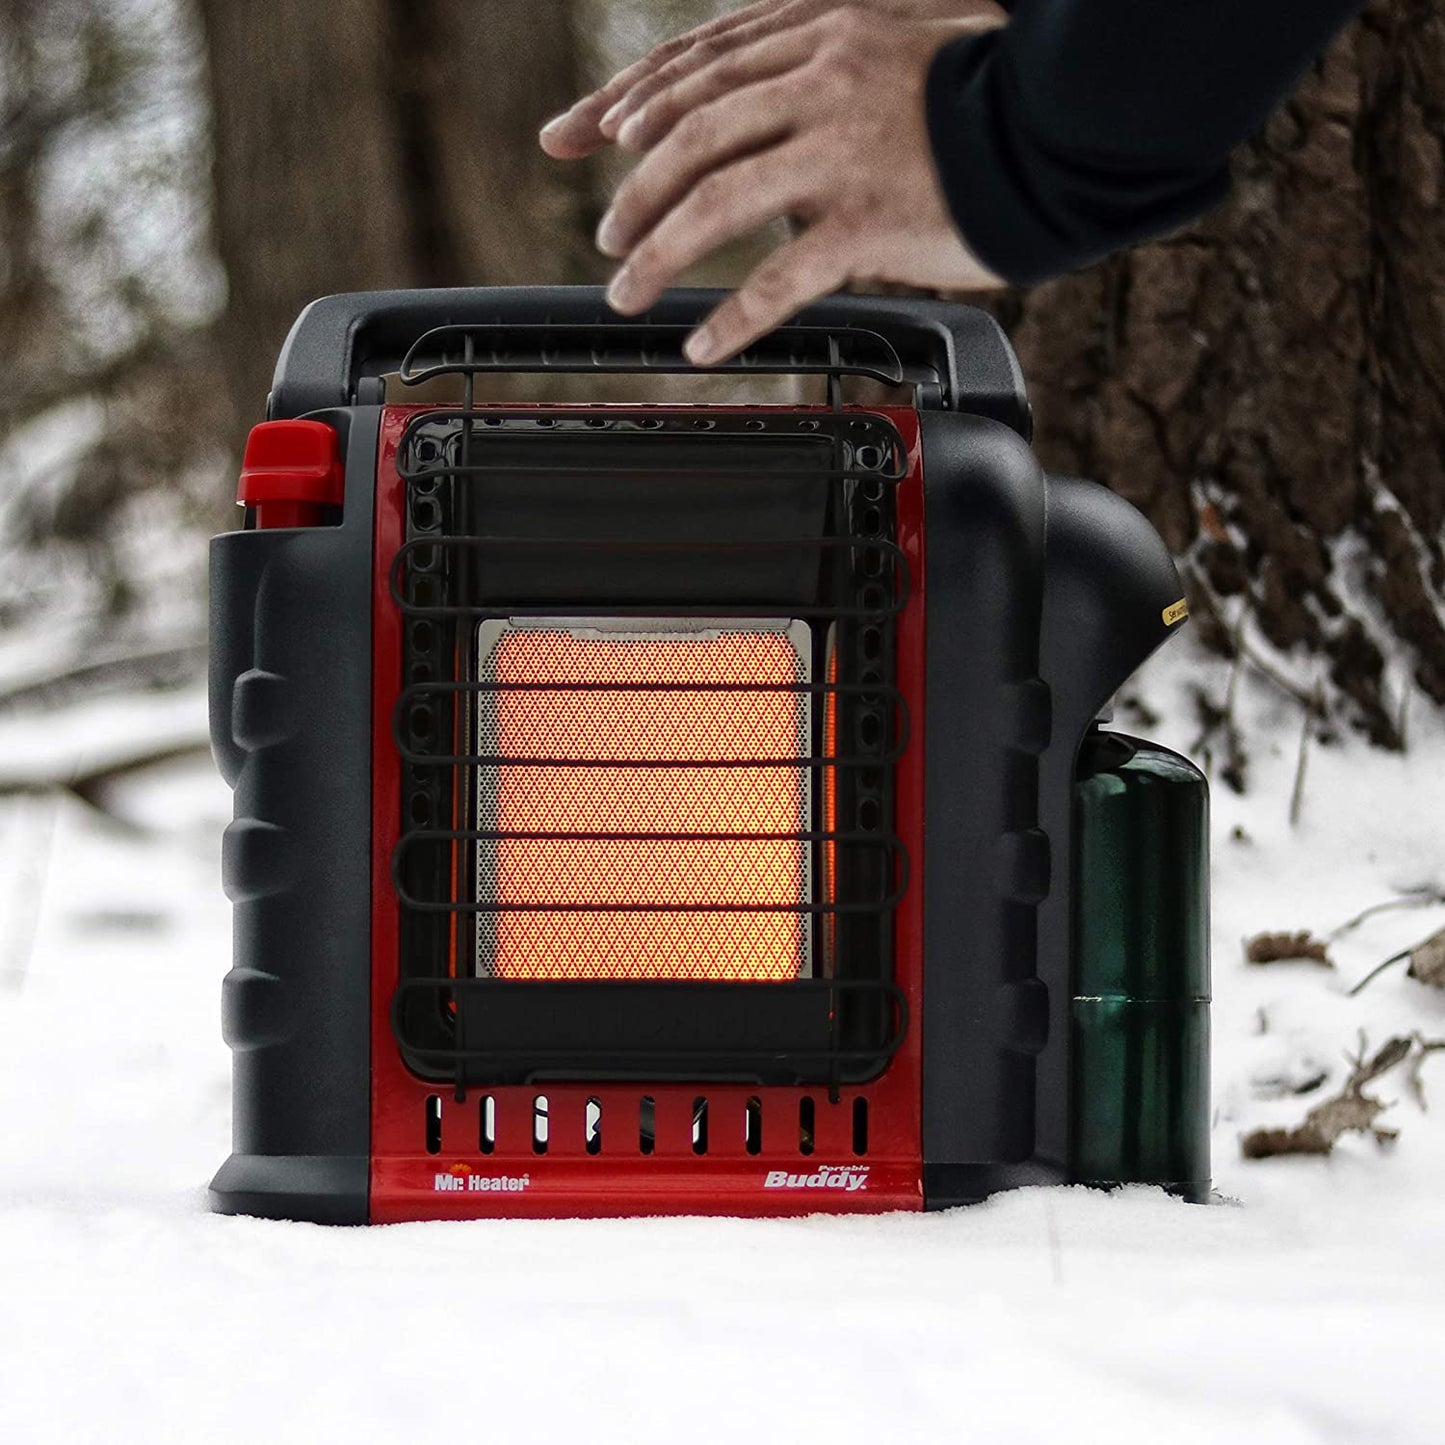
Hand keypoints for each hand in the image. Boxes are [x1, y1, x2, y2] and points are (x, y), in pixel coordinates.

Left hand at [540, 4, 1007, 363]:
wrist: (1060, 131)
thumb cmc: (981, 102)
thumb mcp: (890, 56)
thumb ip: (817, 83)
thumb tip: (760, 130)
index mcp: (820, 34)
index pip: (699, 65)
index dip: (628, 100)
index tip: (582, 135)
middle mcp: (822, 81)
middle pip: (692, 132)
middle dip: (635, 190)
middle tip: (608, 236)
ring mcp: (842, 150)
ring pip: (717, 200)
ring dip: (659, 252)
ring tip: (629, 291)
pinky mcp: (869, 219)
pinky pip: (780, 277)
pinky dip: (733, 317)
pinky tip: (705, 345)